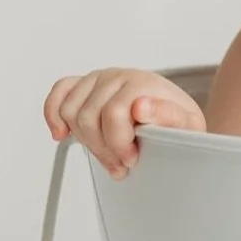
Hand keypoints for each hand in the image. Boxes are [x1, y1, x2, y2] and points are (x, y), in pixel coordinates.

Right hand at [43, 68, 205, 178]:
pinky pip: (59, 93)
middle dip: (103, 149)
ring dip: (84, 140)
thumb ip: (168, 116)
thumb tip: (140, 107)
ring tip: (106, 152)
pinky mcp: (85, 85)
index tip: (131, 159)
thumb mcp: (187, 124)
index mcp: (142, 83)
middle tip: (121, 163)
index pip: (114, 114)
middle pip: (88, 117)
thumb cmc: (177, 121)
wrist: (175, 112)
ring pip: (70, 111)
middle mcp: (118, 77)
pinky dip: (54, 114)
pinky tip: (61, 133)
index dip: (119, 144)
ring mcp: (99, 79)